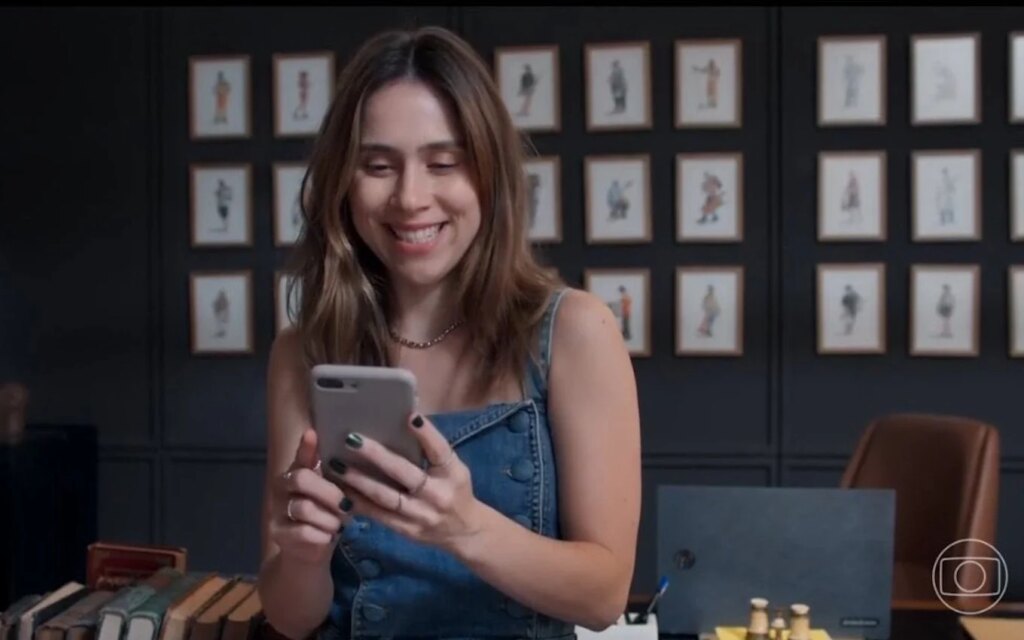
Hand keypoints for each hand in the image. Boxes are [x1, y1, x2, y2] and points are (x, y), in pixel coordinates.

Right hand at [269, 428, 348, 564]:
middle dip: (329, 492)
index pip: (301, 457)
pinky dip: (322, 536)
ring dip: (329, 518)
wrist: (309, 553)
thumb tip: (350, 449)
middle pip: (302, 479)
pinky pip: (304, 532)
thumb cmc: (326, 516)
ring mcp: (276, 511)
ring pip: (305, 508)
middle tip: (346, 506)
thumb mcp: (332, 495)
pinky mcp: (277, 534)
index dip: (306, 446)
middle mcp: (281, 488)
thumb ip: (335, 475)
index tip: (313, 434)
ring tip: (338, 525)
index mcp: (296, 474)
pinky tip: (329, 537)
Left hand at [326, 414, 483, 552]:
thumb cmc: (455, 490)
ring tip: (336, 465)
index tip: (409, 416)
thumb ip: (432, 452)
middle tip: (351, 439)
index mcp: (453, 474)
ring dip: (358, 480)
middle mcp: (438, 495)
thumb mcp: (454, 469)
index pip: (440, 451)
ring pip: (386, 497)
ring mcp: (421, 515)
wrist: (465, 533)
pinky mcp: (407, 531)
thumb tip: (403, 422)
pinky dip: (358, 502)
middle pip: (406, 473)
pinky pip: (379, 516)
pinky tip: (340, 490)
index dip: (426, 434)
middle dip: (377, 456)